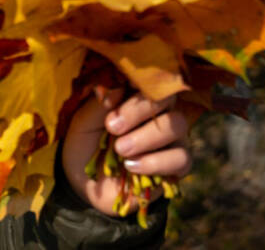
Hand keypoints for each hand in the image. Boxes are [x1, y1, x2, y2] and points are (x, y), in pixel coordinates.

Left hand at [60, 86, 190, 215]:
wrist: (86, 183)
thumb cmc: (86, 145)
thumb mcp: (83, 123)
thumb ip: (99, 104)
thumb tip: (118, 88)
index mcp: (137, 97)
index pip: (149, 81)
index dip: (133, 91)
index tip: (108, 106)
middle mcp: (160, 112)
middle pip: (167, 99)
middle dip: (138, 111)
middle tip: (112, 128)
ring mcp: (173, 138)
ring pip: (177, 125)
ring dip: (145, 138)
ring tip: (120, 150)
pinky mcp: (178, 165)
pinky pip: (181, 158)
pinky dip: (154, 162)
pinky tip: (132, 167)